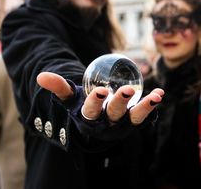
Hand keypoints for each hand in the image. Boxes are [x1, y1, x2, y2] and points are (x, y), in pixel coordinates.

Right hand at [36, 72, 163, 124]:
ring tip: (155, 96)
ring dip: (144, 107)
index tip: (101, 91)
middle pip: (113, 114)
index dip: (96, 102)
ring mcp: (122, 125)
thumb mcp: (70, 98)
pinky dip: (152, 105)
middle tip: (128, 90)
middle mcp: (106, 125)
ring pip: (134, 117)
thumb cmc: (81, 106)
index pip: (91, 111)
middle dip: (120, 103)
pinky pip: (145, 115)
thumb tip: (41, 76)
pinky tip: (160, 93)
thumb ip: (58, 87)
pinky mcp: (135, 123)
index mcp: (88, 119)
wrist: (96, 123)